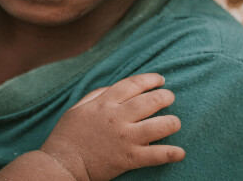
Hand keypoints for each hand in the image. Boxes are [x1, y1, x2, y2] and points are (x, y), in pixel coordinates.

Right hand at [40, 73, 183, 180]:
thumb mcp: (78, 108)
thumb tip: (113, 88)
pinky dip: (171, 153)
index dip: (150, 79)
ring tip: (176, 122)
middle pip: (150, 101)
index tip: (160, 79)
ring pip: (159, 125)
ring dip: (172, 122)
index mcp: (105, 103)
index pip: (133, 84)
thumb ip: (96, 95)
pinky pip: (157, 155)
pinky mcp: (129, 158)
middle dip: (165, 97)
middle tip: (170, 98)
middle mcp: (117, 117)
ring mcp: (125, 138)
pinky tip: (180, 152)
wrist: (62, 162)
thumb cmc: (67, 135)